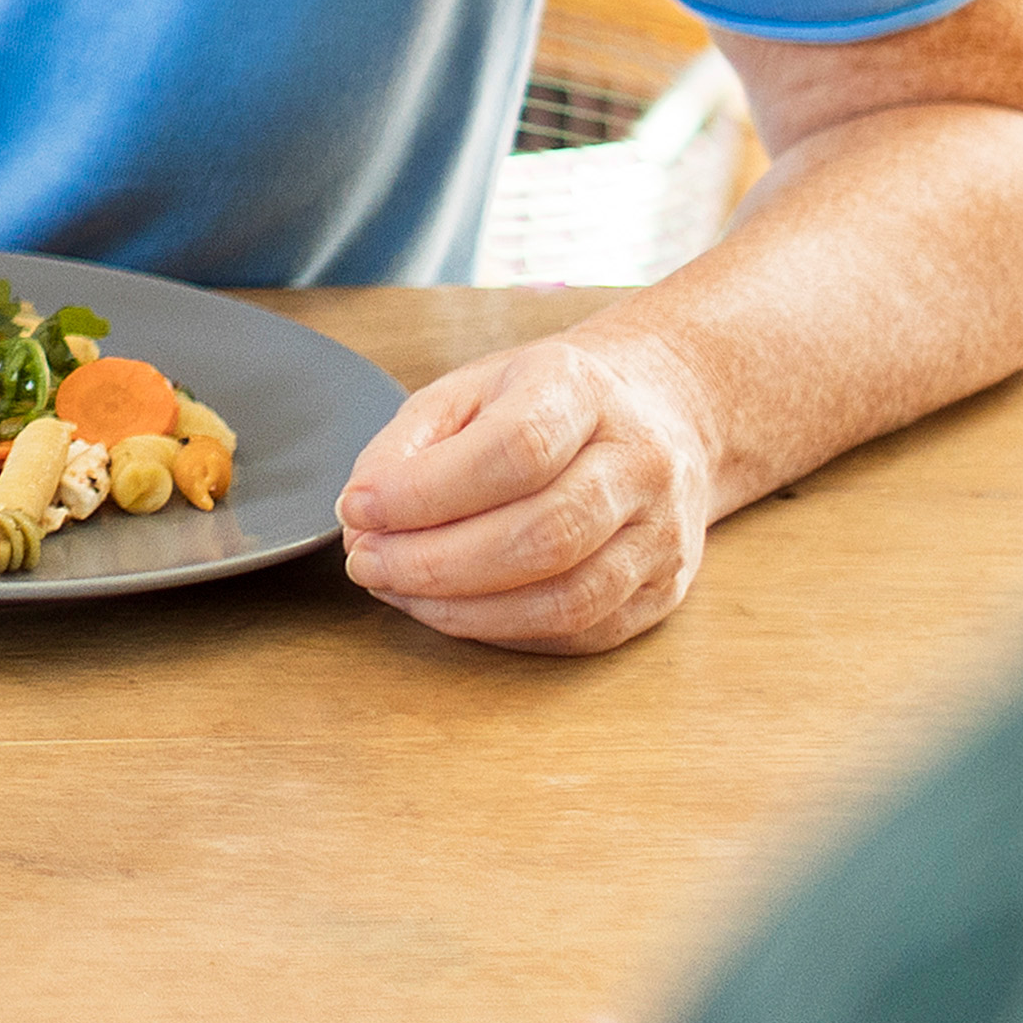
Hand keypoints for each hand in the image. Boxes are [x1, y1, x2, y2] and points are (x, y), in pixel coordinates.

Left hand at [339, 323, 735, 652]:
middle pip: (543, 535)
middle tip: (367, 563)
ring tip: (399, 591)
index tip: (359, 509)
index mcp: (584, 389)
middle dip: (435, 563)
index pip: (515, 449)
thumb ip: (406, 446)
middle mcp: (640, 461)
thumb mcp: (469, 391)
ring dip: (464, 610)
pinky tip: (451, 610)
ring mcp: (662, 532)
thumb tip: (362, 520)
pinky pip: (581, 632)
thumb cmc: (544, 405)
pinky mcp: (663, 590)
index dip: (427, 491)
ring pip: (568, 599)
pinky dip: (502, 631)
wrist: (656, 416)